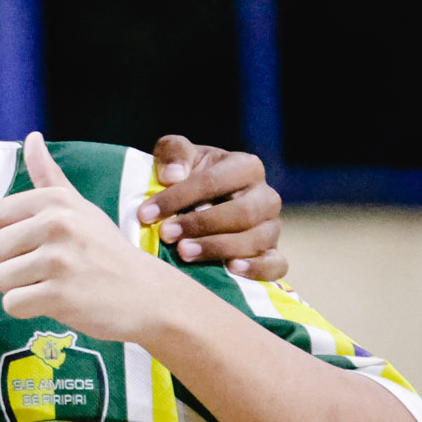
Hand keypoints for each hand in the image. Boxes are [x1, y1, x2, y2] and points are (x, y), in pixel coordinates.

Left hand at [0, 134, 193, 344]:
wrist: (149, 296)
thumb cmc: (108, 251)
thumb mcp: (82, 207)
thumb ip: (49, 175)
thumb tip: (32, 137)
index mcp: (56, 200)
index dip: (15, 235)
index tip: (44, 243)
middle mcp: (56, 224)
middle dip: (16, 265)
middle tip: (52, 270)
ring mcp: (58, 261)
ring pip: (0, 279)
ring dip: (22, 288)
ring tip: (56, 285)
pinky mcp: (59, 296)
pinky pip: (12, 304)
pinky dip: (28, 310)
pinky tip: (57, 303)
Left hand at [143, 134, 285, 279]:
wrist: (200, 203)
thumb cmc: (188, 176)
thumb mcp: (178, 155)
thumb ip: (173, 153)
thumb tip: (172, 176)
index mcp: (246, 167)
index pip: (213, 181)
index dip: (178, 197)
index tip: (146, 213)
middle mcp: (265, 196)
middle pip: (241, 212)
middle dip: (200, 224)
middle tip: (166, 234)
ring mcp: (272, 226)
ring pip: (257, 239)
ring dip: (218, 247)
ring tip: (183, 253)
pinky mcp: (272, 253)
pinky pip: (276, 264)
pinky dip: (257, 268)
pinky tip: (231, 269)